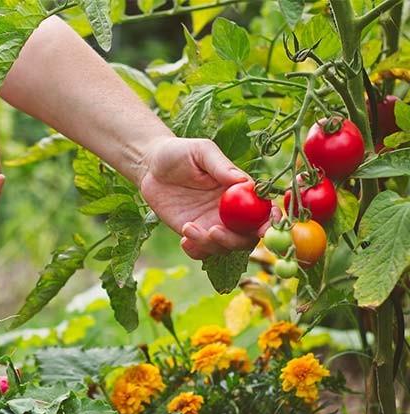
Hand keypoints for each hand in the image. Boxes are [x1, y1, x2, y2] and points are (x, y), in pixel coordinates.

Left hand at [138, 137, 279, 259]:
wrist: (150, 166)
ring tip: (188, 228)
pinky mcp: (193, 232)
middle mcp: (231, 211)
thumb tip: (243, 181)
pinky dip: (196, 251)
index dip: (271, 222)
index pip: (264, 210)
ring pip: (224, 247)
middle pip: (247, 237)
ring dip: (210, 245)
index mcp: (240, 191)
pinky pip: (202, 252)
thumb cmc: (180, 152)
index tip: (264, 228)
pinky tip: (183, 239)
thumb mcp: (201, 152)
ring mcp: (212, 223)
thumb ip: (221, 166)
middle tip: (214, 231)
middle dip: (235, 240)